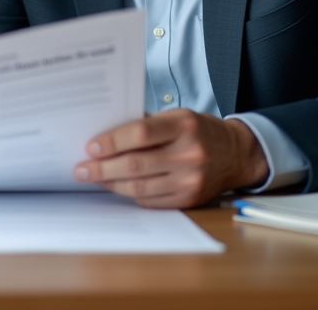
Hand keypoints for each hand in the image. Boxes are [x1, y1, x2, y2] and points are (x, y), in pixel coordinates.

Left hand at [73, 109, 267, 207]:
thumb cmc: (197, 130)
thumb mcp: (176, 116)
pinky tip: (116, 187)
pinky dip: (130, 195)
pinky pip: (151, 201)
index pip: (140, 134)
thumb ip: (145, 124)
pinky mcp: (190, 199)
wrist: (235, 154)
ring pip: (140, 187)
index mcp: (184, 126)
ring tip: (94, 178)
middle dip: (102, 168)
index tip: (90, 147)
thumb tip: (104, 134)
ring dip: (111, 184)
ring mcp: (191, 180)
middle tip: (81, 169)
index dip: (112, 142)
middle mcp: (190, 154)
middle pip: (136, 165)